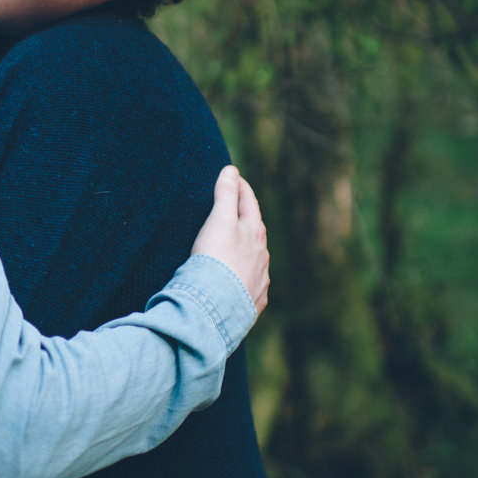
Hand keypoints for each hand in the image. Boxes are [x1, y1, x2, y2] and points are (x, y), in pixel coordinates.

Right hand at [191, 166, 269, 316]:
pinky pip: (249, 286)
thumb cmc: (216, 259)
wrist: (215, 307)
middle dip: (245, 221)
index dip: (240, 188)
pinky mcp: (252, 302)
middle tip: (234, 213)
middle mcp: (263, 256)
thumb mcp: (219, 220)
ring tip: (234, 250)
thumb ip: (226, 194)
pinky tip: (235, 282)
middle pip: (255, 232)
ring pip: (255, 261)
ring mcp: (260, 280)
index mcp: (255, 233)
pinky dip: (243, 279)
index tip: (234, 178)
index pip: (249, 203)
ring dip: (246, 252)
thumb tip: (231, 170)